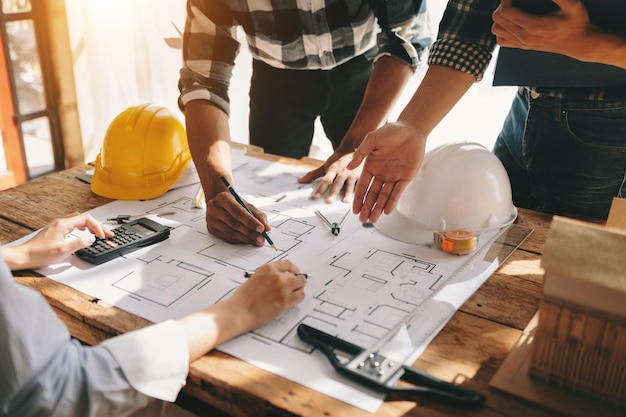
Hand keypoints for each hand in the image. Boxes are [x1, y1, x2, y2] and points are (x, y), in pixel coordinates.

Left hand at [2, 212, 112, 269]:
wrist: (24, 256)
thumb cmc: (40, 254)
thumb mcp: (64, 250)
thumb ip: (80, 243)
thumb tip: (92, 239)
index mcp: (63, 224)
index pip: (86, 219)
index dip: (98, 227)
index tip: (102, 236)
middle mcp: (60, 222)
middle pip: (84, 218)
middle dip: (97, 226)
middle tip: (106, 234)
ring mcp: (57, 226)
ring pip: (78, 220)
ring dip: (90, 226)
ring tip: (98, 233)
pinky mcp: (55, 231)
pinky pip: (72, 225)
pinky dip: (82, 228)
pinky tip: (83, 233)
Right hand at [180, 259, 306, 360]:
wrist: (239, 311)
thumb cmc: (242, 298)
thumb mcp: (254, 278)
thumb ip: (268, 276)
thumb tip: (278, 277)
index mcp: (268, 268)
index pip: (288, 264)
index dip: (294, 268)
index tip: (295, 272)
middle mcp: (277, 276)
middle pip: (296, 275)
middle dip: (296, 280)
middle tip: (294, 285)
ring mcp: (283, 288)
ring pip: (301, 284)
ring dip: (299, 288)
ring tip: (294, 293)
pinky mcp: (286, 301)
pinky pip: (301, 295)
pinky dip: (299, 297)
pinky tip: (294, 300)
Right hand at [205, 191, 271, 245]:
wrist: (219, 202)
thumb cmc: (235, 203)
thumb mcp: (247, 204)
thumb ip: (258, 215)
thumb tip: (267, 228)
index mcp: (223, 198)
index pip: (238, 212)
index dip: (250, 221)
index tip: (262, 229)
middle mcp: (214, 208)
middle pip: (234, 224)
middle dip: (250, 232)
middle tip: (262, 238)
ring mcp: (211, 220)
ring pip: (231, 233)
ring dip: (246, 239)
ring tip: (257, 241)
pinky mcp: (211, 229)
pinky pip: (228, 238)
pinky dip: (240, 241)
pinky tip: (249, 241)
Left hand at [298, 151, 361, 202]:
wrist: (353, 147)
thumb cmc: (338, 159)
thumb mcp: (325, 165)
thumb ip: (313, 174)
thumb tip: (300, 181)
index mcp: (332, 170)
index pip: (325, 181)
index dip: (320, 189)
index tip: (315, 197)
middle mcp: (342, 172)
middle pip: (336, 184)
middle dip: (333, 193)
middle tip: (329, 202)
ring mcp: (352, 174)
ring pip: (349, 185)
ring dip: (347, 193)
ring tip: (345, 201)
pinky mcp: (360, 176)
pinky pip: (359, 184)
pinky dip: (359, 191)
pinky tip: (359, 198)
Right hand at [347, 121, 425, 222]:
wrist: (411, 129)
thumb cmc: (391, 131)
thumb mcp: (372, 140)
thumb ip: (361, 153)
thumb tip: (350, 167)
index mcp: (371, 166)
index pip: (363, 186)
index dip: (359, 198)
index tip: (355, 209)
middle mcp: (381, 173)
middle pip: (372, 194)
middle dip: (367, 207)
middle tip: (363, 219)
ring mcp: (393, 176)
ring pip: (384, 196)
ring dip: (378, 207)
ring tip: (373, 219)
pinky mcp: (405, 177)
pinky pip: (397, 192)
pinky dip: (392, 201)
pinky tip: (386, 210)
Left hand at [492, 0, 593, 60]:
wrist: (580, 43)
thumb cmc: (577, 23)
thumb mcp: (572, 4)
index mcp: (533, 26)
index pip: (506, 11)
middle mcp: (524, 36)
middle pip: (498, 19)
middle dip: (502, 5)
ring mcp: (522, 43)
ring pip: (496, 30)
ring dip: (500, 17)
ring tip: (512, 9)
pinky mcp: (522, 46)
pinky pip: (501, 41)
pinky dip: (502, 30)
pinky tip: (512, 22)